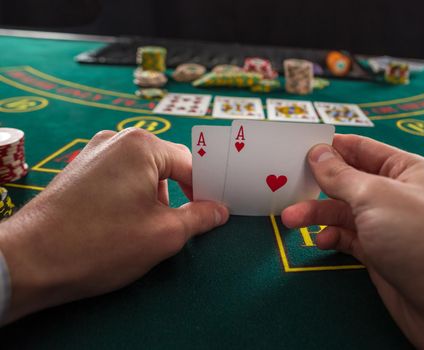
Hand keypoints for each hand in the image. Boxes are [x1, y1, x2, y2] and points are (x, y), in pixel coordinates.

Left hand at [0, 128, 228, 323]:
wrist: (30, 262)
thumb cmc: (103, 243)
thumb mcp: (164, 234)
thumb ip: (200, 218)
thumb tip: (220, 210)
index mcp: (142, 145)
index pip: (191, 163)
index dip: (206, 190)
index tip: (213, 213)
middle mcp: (117, 139)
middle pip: (166, 165)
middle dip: (179, 195)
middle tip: (182, 225)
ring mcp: (93, 152)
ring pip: (142, 173)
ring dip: (153, 198)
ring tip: (144, 230)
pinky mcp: (78, 169)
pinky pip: (119, 177)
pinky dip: (130, 197)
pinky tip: (120, 223)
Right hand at [282, 134, 423, 348]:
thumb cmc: (423, 236)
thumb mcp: (378, 197)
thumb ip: (342, 176)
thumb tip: (318, 152)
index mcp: (406, 170)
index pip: (362, 149)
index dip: (331, 147)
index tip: (297, 148)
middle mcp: (398, 196)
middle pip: (349, 182)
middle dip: (318, 184)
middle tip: (286, 187)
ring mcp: (390, 228)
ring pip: (345, 214)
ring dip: (318, 214)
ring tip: (289, 220)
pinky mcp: (382, 257)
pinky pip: (351, 240)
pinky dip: (333, 238)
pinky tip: (320, 241)